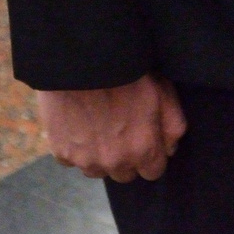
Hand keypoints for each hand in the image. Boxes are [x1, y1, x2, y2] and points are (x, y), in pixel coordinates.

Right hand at [37, 75, 186, 181]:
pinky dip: (74, 146)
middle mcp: (114, 162)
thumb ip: (173, 126)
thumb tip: (169, 149)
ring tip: (97, 124)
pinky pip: (71, 159)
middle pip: (124, 174)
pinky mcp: (60, 152)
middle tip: (119, 127)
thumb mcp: (163, 91)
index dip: (150, 155)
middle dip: (125, 157)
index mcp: (142, 149)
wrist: (82, 59)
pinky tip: (77, 122)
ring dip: (99, 155)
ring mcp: (84, 160)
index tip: (144, 138)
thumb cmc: (126, 71)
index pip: (153, 172)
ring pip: (96, 170)